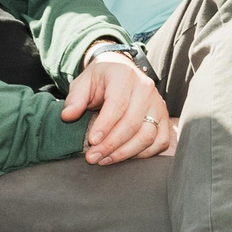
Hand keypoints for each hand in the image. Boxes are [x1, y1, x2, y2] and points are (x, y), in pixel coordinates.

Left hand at [62, 47, 176, 164]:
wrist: (121, 71)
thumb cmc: (101, 80)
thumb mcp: (83, 82)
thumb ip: (75, 99)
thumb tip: (67, 116)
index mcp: (125, 76)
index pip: (118, 104)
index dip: (105, 126)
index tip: (92, 141)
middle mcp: (146, 88)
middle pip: (132, 123)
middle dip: (111, 144)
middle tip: (93, 157)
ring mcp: (158, 104)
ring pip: (147, 135)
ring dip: (125, 152)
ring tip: (105, 159)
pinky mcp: (164, 118)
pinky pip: (160, 141)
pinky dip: (144, 154)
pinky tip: (125, 157)